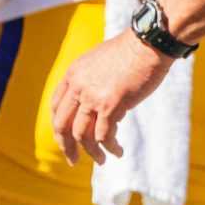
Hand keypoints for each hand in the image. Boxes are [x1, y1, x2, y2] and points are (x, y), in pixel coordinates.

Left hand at [50, 30, 171, 163]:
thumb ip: (92, 82)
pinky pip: (104, 135)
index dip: (59, 126)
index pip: (56, 106)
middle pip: (62, 125)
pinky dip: (110, 147)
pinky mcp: (111, 105)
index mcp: (73, 74)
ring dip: (92, 152)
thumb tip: (98, 110)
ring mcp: (93, 96)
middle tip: (73, 160)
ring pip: (82, 135)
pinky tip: (118, 151)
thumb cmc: (131, 51)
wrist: (148, 43)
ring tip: (102, 160)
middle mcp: (78, 86)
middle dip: (66, 146)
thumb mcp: (100, 61)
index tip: (66, 138)